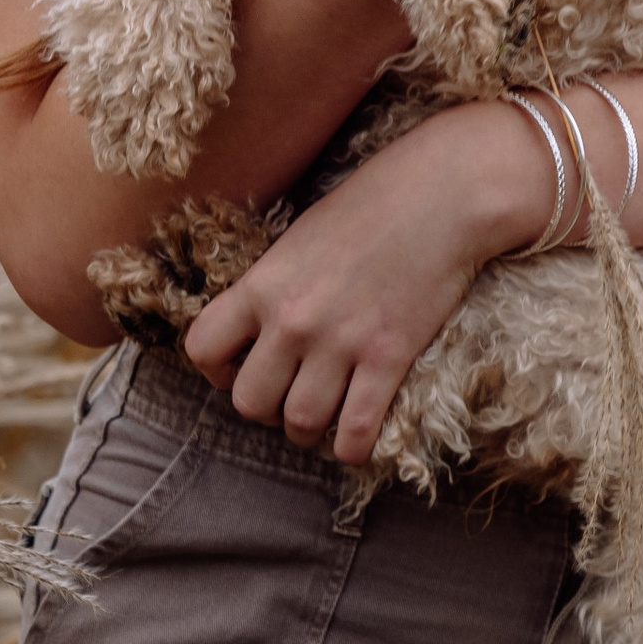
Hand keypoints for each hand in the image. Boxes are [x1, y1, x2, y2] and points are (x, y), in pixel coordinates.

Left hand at [181, 101, 545, 464]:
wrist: (441, 195)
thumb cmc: (372, 204)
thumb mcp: (301, 237)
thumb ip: (274, 285)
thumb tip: (260, 325)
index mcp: (263, 284)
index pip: (202, 348)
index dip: (215, 370)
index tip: (240, 368)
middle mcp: (292, 320)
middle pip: (249, 402)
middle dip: (266, 409)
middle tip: (288, 396)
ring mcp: (340, 343)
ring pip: (300, 424)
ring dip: (309, 430)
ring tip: (323, 417)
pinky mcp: (388, 360)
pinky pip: (356, 431)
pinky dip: (352, 448)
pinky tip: (356, 439)